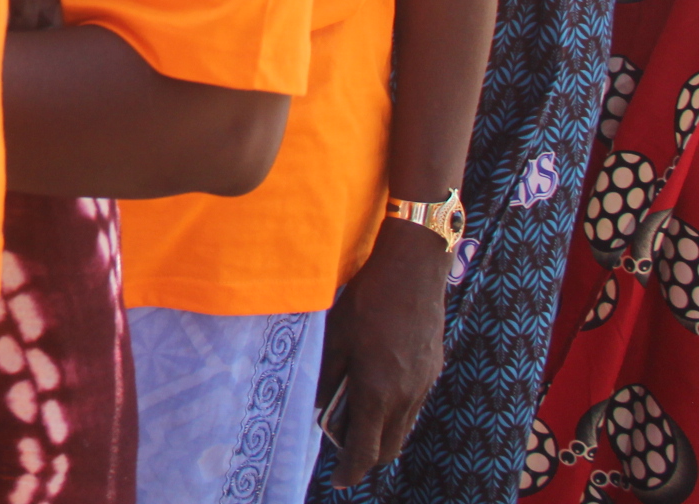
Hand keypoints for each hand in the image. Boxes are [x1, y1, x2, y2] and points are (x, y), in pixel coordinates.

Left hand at [317, 217, 451, 485]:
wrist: (414, 271)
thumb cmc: (368, 299)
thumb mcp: (336, 336)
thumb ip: (327, 376)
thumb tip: (319, 406)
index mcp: (377, 390)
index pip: (365, 448)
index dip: (351, 468)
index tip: (340, 481)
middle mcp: (406, 395)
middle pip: (388, 446)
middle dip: (366, 455)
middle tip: (344, 447)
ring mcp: (424, 383)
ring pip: (403, 427)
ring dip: (382, 433)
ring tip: (357, 420)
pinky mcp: (432, 369)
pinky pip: (414, 405)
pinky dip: (395, 411)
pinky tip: (378, 392)